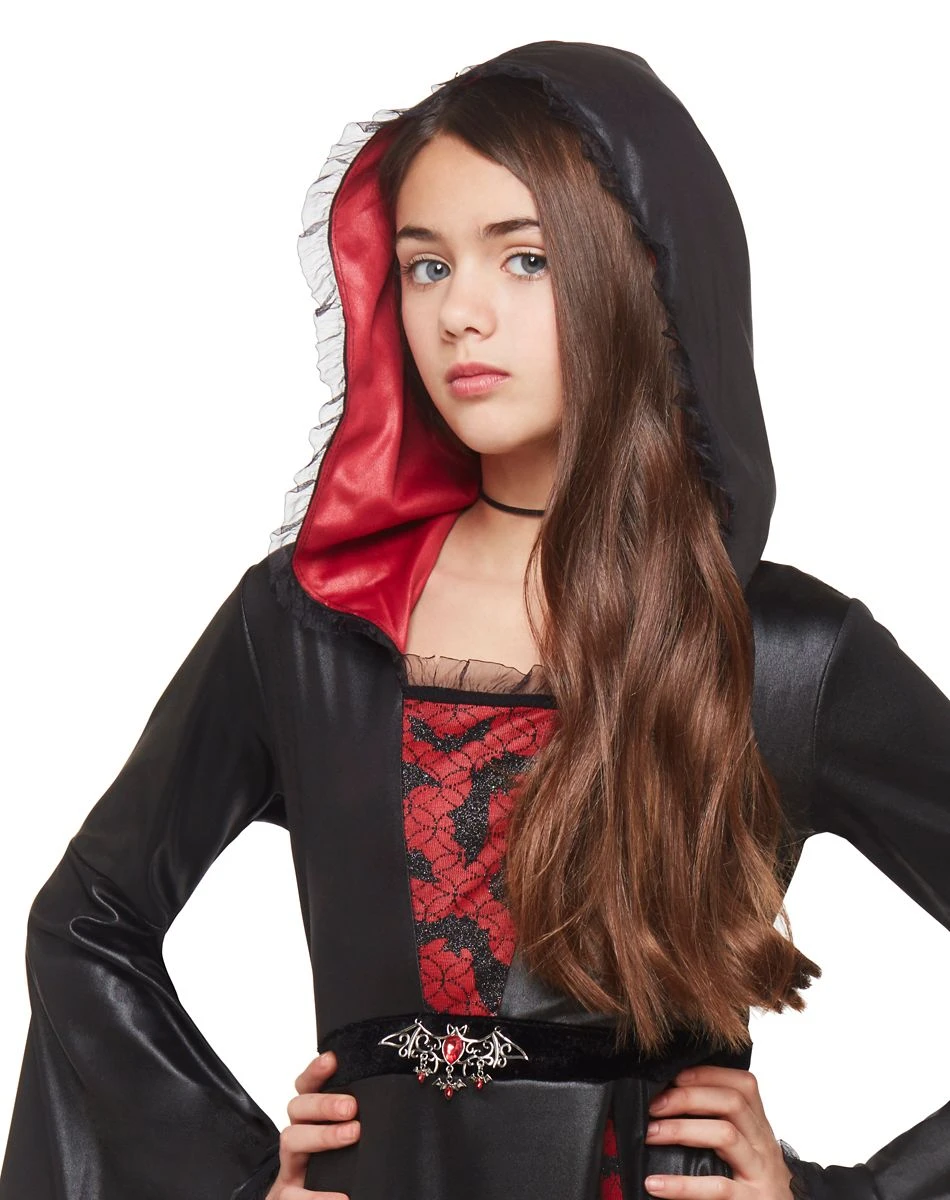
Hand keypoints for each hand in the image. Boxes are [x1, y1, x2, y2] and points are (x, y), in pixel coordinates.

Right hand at [264, 1050, 360, 1198]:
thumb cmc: (340, 1173)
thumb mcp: (350, 1145)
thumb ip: (360, 1125)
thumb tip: (397, 1111)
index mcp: (312, 1121)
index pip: (307, 1087)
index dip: (315, 1071)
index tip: (332, 1059)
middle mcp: (298, 1137)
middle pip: (297, 1107)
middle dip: (323, 1103)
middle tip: (351, 1106)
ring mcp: (290, 1165)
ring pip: (291, 1138)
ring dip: (322, 1134)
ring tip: (352, 1135)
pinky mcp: (285, 1195)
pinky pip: (290, 1195)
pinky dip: (315, 1196)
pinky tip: (340, 1198)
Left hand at [643, 1065, 794, 1197]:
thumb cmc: (753, 1183)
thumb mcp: (745, 1148)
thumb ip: (720, 1124)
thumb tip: (669, 1101)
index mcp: (759, 1127)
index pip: (742, 1084)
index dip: (707, 1075)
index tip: (673, 1077)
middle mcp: (763, 1144)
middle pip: (732, 1102)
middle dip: (688, 1097)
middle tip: (654, 1106)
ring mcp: (760, 1172)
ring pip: (725, 1135)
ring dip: (681, 1130)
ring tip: (650, 1134)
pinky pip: (717, 1187)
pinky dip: (682, 1185)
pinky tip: (656, 1184)